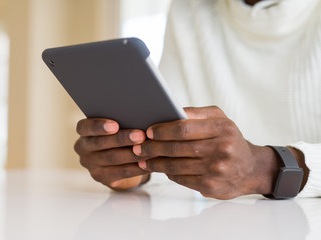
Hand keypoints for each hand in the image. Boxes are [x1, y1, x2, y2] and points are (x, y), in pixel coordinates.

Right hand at [74, 118, 150, 190]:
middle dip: (122, 139)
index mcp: (84, 132)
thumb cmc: (119, 137)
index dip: (98, 126)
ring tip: (149, 149)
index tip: (115, 125)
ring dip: (133, 154)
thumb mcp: (116, 128)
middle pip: (101, 143)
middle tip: (141, 136)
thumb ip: (121, 122)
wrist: (120, 162)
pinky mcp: (102, 178)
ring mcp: (91, 165)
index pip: (84, 127)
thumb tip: (139, 116)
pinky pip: (122, 172)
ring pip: (113, 158)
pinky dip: (137, 167)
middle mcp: (83, 148)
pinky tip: (149, 163)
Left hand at [133, 106, 280, 199]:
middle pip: (177, 148)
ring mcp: (216, 170)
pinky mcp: (211, 187)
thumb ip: (196, 113)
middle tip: (138, 147)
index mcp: (222, 128)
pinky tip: (159, 168)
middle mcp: (221, 149)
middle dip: (153, 147)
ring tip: (142, 158)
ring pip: (176, 166)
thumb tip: (169, 111)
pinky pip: (181, 179)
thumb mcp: (220, 119)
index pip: (184, 128)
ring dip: (155, 163)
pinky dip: (167, 173)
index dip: (163, 130)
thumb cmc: (229, 138)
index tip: (148, 131)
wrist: (251, 168)